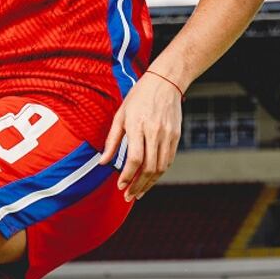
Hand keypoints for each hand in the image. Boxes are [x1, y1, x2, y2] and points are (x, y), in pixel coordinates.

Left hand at [102, 69, 181, 201]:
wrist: (166, 82)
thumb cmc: (139, 97)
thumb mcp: (120, 115)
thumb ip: (112, 140)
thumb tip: (103, 162)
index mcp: (138, 126)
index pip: (135, 159)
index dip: (127, 176)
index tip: (120, 186)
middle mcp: (155, 132)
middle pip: (149, 168)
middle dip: (138, 186)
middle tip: (129, 196)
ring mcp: (168, 135)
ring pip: (161, 167)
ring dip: (149, 183)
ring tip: (139, 192)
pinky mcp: (176, 136)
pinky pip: (168, 160)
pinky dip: (159, 173)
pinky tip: (150, 179)